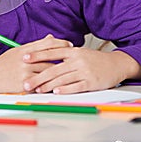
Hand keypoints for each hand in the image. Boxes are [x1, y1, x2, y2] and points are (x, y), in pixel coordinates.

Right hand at [0, 34, 72, 92]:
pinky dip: (50, 85)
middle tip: (75, 60)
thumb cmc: (4, 63)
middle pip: (51, 57)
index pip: (47, 43)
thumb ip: (35, 45)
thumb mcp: (18, 50)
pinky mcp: (24, 84)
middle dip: (64, 59)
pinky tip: (59, 85)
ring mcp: (25, 72)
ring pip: (49, 72)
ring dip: (59, 73)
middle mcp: (26, 59)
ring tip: (70, 73)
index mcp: (25, 49)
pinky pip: (42, 85)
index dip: (61, 43)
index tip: (70, 45)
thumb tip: (50, 38)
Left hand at [22, 47, 140, 93]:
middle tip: (26, 83)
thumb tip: (45, 49)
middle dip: (38, 77)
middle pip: (54, 68)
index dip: (37, 55)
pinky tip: (56, 91)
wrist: (116, 64)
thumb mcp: (78, 52)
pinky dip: (65, 89)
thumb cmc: (94, 60)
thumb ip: (62, 52)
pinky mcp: (91, 82)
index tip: (24, 58)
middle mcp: (77, 60)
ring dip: (48, 85)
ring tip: (37, 90)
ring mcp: (84, 71)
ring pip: (62, 78)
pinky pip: (76, 86)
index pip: (51, 52)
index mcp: (72, 51)